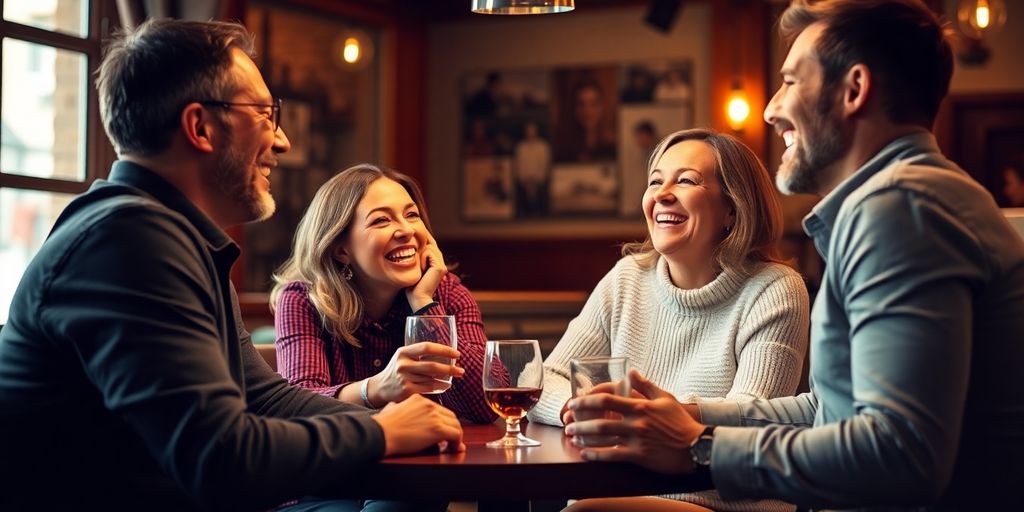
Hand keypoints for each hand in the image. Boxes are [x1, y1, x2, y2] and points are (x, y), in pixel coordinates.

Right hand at [369, 342, 464, 403]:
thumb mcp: (403, 358)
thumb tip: (446, 353)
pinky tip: (446, 386)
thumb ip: (419, 354)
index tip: (456, 354)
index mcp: (403, 352)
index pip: (426, 347)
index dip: (444, 350)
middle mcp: (403, 364)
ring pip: (432, 378)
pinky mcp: (407, 391)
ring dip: (446, 379)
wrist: (380, 388)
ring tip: (456, 377)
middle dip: (450, 368)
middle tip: (461, 370)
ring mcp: (404, 378)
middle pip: (432, 365)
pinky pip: (429, 388)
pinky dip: (440, 387)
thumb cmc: (397, 371)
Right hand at [372, 394, 465, 456]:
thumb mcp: (390, 409)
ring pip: (455, 424)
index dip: (442, 422)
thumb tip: (393, 408)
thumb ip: (395, 407)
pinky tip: (453, 449)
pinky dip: (457, 443)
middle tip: (449, 441)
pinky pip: (456, 434)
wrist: (379, 433)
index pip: (438, 409)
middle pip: (450, 416)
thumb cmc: (381, 426)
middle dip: (451, 428)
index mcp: (418, 399)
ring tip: (451, 446)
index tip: (442, 432)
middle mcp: (428, 404)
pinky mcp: (437, 428)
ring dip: (455, 436)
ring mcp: (434, 415)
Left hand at [405, 230, 446, 310]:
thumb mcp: (413, 268)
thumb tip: (410, 243)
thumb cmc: (412, 285)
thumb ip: (416, 256)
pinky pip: (429, 252)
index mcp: (436, 263)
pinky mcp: (440, 266)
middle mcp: (441, 262)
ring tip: (418, 269)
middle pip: (429, 243)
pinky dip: (422, 259)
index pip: (430, 244)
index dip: (423, 239)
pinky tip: (421, 269)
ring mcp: (442, 264)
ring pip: (429, 246)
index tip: (415, 236)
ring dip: (420, 255)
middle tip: (415, 263)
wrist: (417, 298)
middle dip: (420, 248)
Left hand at [565, 370, 703, 473]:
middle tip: (566, 422)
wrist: (697, 447)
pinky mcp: (639, 456)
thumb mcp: (665, 398)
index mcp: (640, 405)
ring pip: (603, 437)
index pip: (607, 398)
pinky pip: (612, 455)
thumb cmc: (681, 422)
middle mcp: (636, 421)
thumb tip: (631, 371)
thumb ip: (646, 385)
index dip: (586, 400)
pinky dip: (596, 455)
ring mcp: (636, 439)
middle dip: (579, 421)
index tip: (574, 402)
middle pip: (600, 419)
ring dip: (584, 437)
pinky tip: (586, 454)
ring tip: (572, 436)